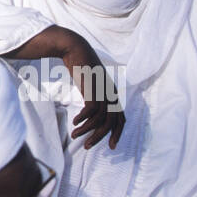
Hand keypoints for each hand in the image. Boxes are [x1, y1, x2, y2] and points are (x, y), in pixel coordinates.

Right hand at [57, 30, 124, 149]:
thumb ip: (95, 96)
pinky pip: (90, 111)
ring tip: (75, 135)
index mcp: (112, 95)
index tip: (111, 147)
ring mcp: (102, 92)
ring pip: (99, 120)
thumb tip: (92, 111)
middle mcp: (110, 95)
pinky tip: (74, 122)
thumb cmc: (82, 67)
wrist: (75, 49)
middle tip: (87, 146)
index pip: (121, 119)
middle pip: (110, 123)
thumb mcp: (92, 84)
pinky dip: (83, 119)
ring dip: (86, 130)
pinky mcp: (93, 89)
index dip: (117, 134)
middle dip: (99, 137)